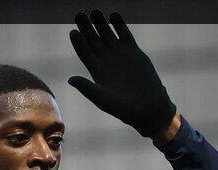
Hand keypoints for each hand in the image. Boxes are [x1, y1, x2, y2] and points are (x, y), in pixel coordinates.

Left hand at [68, 11, 176, 137]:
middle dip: (86, 28)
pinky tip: (114, 15)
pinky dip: (119, 25)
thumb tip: (70, 79)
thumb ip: (87, 88)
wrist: (148, 107)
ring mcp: (119, 54)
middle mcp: (106, 60)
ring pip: (107, 35)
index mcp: (96, 71)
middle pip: (93, 40)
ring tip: (95, 13)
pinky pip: (124, 34)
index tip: (73, 32)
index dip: (78, 42)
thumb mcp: (102, 99)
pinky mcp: (134, 51)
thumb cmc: (123, 108)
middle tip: (79, 15)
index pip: (84, 52)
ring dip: (101, 23)